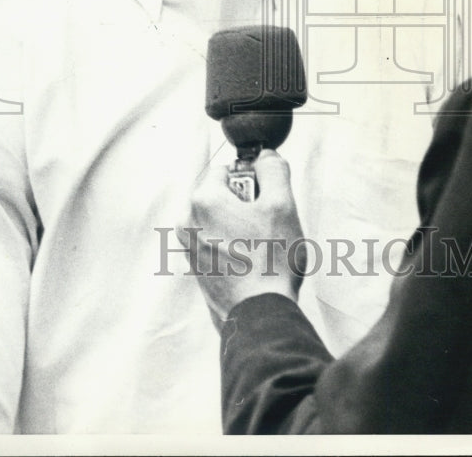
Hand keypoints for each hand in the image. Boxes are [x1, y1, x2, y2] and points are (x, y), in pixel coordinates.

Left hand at [180, 150, 306, 331]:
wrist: (259, 314)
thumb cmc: (270, 260)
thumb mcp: (282, 204)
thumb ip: (274, 170)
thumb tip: (267, 157)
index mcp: (204, 199)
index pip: (228, 170)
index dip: (253, 181)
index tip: (266, 201)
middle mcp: (188, 221)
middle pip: (223, 195)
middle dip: (246, 204)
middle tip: (266, 225)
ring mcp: (189, 247)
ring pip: (221, 219)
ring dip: (241, 225)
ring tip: (261, 247)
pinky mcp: (195, 268)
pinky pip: (217, 242)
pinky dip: (234, 245)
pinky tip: (252, 262)